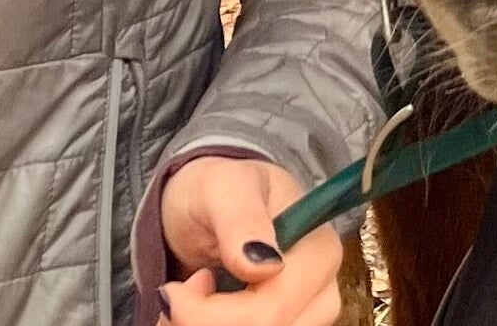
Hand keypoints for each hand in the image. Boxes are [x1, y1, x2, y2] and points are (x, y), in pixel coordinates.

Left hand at [158, 155, 343, 324]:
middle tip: (175, 294)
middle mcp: (322, 291)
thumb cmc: (220, 188)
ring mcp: (307, 314)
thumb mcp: (222, 186)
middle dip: (206, 323)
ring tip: (186, 297)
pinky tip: (197, 312)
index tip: (174, 293)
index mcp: (319, 249)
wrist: (208, 204)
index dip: (215, 314)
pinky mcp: (286, 323)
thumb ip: (242, 218)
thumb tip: (267, 265)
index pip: (275, 307)